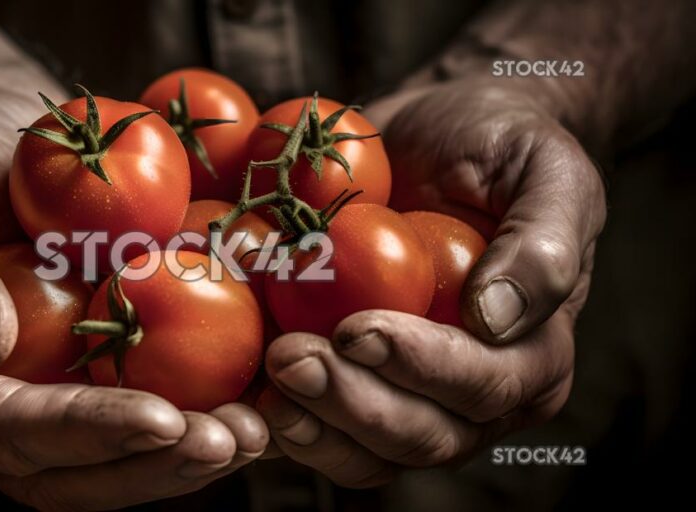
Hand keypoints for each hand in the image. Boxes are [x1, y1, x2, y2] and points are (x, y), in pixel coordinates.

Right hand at [0, 73, 267, 508]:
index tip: (161, 418)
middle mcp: (1, 411)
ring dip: (197, 453)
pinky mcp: (110, 374)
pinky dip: (217, 407)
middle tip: (234, 439)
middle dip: (157, 464)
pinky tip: (268, 393)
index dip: (85, 432)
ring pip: (127, 457)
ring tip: (263, 425)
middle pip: (75, 472)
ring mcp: (60, 398)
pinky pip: (164, 405)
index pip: (6, 433)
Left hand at [256, 78, 605, 486]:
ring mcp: (404, 399)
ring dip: (310, 426)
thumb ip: (543, 242)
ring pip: (362, 452)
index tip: (357, 329)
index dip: (419, 368)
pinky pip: (315, 429)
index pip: (480, 387)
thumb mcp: (548, 171)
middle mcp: (469, 397)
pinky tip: (240, 390)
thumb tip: (496, 317)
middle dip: (351, 404)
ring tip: (265, 377)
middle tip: (290, 357)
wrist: (440, 131)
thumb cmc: (502, 149)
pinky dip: (276, 421)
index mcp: (529, 358)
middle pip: (417, 435)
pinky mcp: (346, 388)